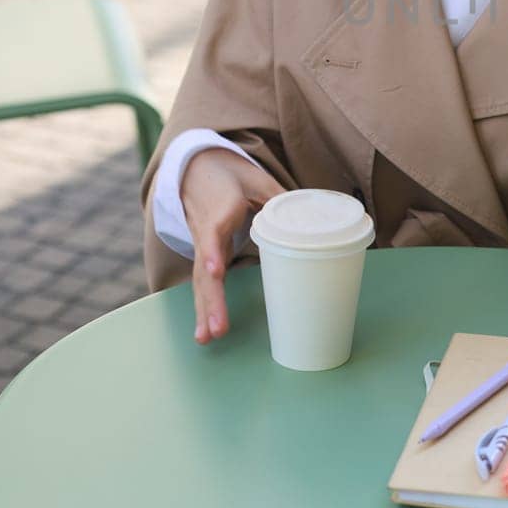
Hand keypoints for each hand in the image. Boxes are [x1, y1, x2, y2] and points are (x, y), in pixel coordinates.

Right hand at [180, 147, 284, 344]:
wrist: (195, 170)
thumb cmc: (231, 176)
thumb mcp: (257, 180)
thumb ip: (280, 198)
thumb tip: (312, 218)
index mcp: (220, 209)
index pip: (214, 231)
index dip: (214, 251)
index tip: (216, 269)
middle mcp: (206, 231)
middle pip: (206, 268)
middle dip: (212, 299)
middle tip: (217, 328)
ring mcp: (203, 246)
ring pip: (201, 280)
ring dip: (206, 309)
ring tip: (208, 337)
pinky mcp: (205, 255)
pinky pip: (203, 282)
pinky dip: (204, 306)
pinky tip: (206, 332)